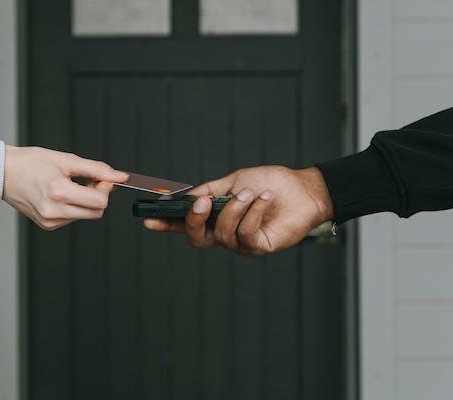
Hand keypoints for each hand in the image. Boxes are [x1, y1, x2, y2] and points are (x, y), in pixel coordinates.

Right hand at [3, 146, 127, 230]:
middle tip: (87, 181)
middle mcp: (54, 210)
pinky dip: (73, 207)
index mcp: (59, 192)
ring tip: (70, 186)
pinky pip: (72, 218)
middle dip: (97, 196)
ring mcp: (50, 221)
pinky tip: (60, 195)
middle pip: (96, 212)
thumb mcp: (66, 160)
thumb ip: (96, 169)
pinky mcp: (47, 225)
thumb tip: (119, 177)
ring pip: (85, 216)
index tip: (102, 178)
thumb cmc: (30, 163)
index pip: (100, 202)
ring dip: (85, 202)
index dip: (106, 189)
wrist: (4, 173)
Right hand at [143, 166, 332, 256]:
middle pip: (197, 238)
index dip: (166, 225)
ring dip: (235, 209)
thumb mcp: (235, 181)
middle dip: (194, 221)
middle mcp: (226, 234)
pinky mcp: (260, 247)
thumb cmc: (272, 183)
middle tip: (202, 203)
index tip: (148, 219)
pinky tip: (264, 199)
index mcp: (216, 217)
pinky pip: (245, 234)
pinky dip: (253, 212)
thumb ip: (209, 191)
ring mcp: (242, 243)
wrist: (304, 189)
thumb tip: (186, 198)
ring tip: (251, 192)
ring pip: (222, 234)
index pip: (186, 225)